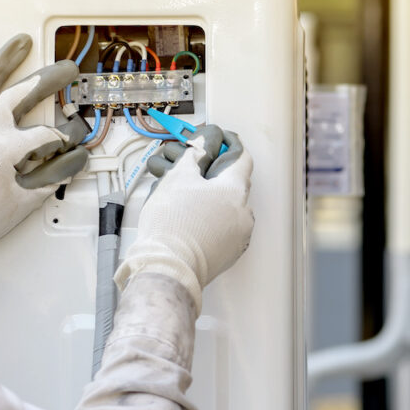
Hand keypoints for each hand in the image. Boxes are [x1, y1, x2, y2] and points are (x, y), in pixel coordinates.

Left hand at [0, 35, 89, 283]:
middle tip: (66, 71)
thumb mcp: (22, 201)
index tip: (73, 139)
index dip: (65, 137)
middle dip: (50, 80)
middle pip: (23, 93)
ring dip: (6, 58)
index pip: (47, 134)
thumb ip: (53, 176)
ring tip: (21, 42)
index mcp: (4, 148)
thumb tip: (75, 159)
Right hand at [115, 125, 254, 313]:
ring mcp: (238, 237)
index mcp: (235, 191)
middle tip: (192, 170)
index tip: (216, 140)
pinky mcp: (228, 254)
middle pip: (232, 184)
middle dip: (213, 175)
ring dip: (210, 200)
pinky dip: (209, 220)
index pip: (240, 157)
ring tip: (184, 199)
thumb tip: (202, 144)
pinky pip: (222, 229)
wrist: (167, 268)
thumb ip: (193, 154)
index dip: (227, 144)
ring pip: (226, 208)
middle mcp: (243, 214)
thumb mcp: (177, 177)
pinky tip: (189, 220)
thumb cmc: (171, 226)